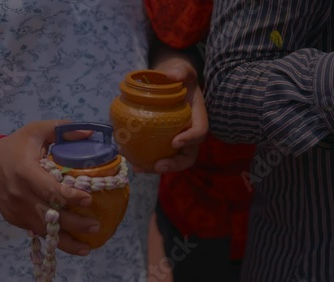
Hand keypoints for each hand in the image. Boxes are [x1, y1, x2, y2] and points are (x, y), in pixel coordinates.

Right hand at [0, 120, 98, 255]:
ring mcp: (15, 210)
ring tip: (87, 246)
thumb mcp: (37, 130)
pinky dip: (53, 238)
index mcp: (26, 172)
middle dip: (74, 224)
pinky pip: (36, 231)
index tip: (88, 200)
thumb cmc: (17, 145)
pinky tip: (71, 243)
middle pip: (49, 215)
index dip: (69, 197)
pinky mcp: (14, 218)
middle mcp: (20, 194)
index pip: (49, 189)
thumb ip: (62, 128)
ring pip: (43, 230)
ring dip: (66, 240)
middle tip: (96, 225)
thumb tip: (90, 133)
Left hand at [150, 57, 208, 172]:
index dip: (190, 139)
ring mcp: (178, 140)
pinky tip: (133, 163)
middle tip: (159, 165)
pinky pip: (159, 156)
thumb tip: (172, 76)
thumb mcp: (182, 70)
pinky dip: (147, 162)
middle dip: (175, 163)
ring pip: (173, 160)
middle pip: (189, 155)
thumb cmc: (179, 77)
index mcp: (198, 116)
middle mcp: (190, 132)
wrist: (171, 83)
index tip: (175, 141)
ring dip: (157, 168)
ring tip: (139, 168)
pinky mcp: (164, 142)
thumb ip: (180, 71)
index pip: (200, 131)